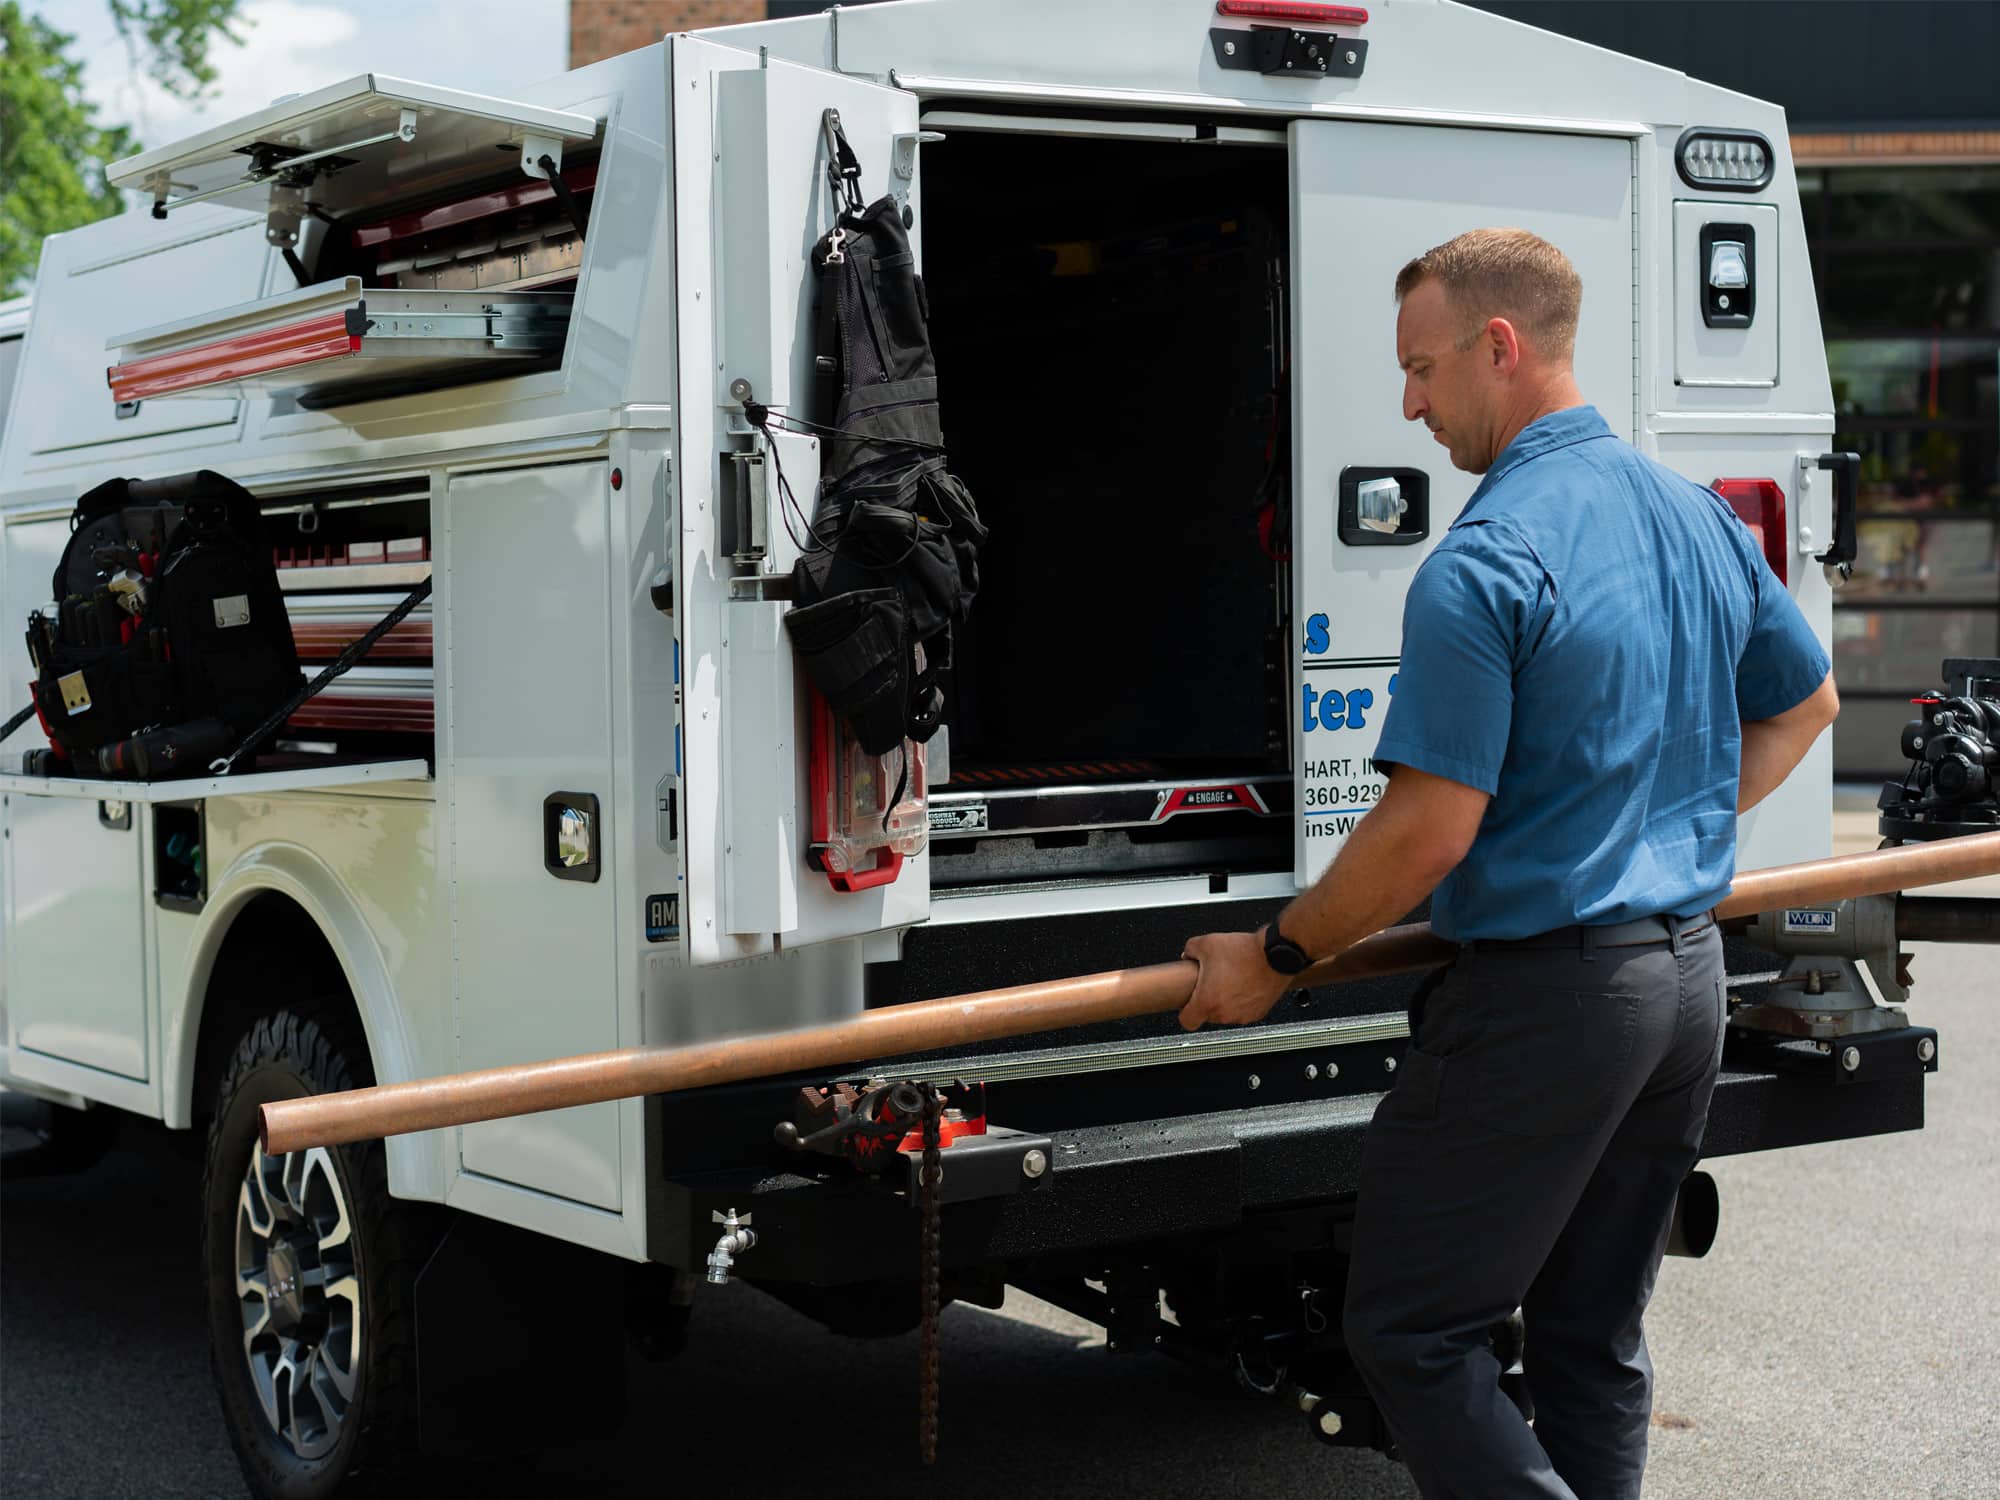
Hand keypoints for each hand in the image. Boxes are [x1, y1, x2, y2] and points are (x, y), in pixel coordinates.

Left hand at [1178, 928, 1293, 1030]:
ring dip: (1225, 1001)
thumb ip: (1190, 949)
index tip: (1188, 1003)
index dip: (1185, 1012)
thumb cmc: (1245, 952)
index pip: (1187, 1021)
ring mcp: (1243, 1015)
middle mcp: (1225, 1013)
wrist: (1276, 954)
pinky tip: (1243, 983)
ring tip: (1230, 980)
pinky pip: (1243, 1010)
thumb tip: (1188, 954)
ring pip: (1226, 1014)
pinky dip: (1241, 1001)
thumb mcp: (1208, 943)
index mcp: (1208, 1001)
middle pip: (1207, 1015)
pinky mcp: (1258, 1013)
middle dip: (1207, 1000)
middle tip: (1212, 982)